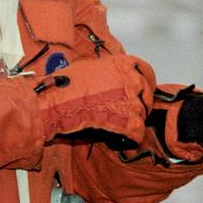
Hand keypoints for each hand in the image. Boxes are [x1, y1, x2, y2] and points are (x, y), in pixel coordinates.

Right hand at [33, 56, 154, 147]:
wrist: (56, 102)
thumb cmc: (66, 85)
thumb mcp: (90, 68)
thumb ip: (107, 73)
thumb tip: (110, 80)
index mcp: (123, 63)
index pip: (145, 71)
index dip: (144, 83)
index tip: (142, 91)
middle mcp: (132, 79)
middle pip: (146, 94)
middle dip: (139, 104)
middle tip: (128, 112)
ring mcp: (132, 100)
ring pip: (141, 114)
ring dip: (131, 121)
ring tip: (116, 125)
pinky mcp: (128, 121)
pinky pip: (137, 132)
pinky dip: (130, 138)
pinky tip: (119, 139)